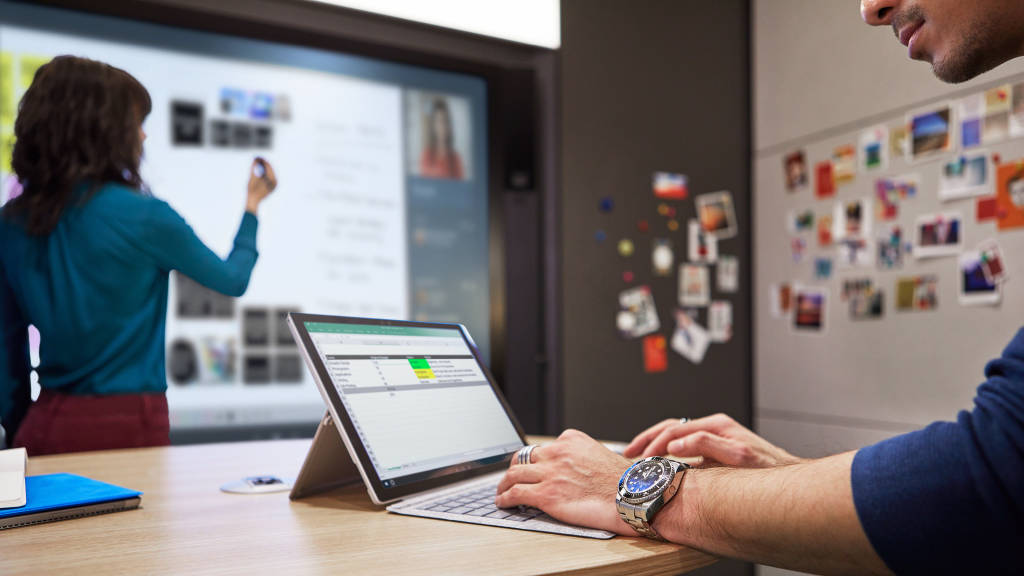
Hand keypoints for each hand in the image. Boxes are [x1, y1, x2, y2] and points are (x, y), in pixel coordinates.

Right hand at [246, 157, 276, 213]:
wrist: (253, 201)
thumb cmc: (252, 190)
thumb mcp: (252, 177)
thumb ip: (254, 168)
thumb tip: (255, 159)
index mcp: (272, 180)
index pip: (269, 167)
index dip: (263, 161)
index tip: (258, 156)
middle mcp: (275, 182)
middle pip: (270, 169)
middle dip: (263, 163)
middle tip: (257, 158)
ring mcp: (274, 185)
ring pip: (270, 173)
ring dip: (263, 167)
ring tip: (257, 162)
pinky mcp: (272, 186)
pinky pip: (269, 177)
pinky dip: (264, 173)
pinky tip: (259, 169)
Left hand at [495, 429, 635, 535]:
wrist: (633, 496)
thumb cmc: (622, 482)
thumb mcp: (599, 455)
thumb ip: (580, 458)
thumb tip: (571, 470)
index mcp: (570, 440)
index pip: (542, 448)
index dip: (533, 461)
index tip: (529, 468)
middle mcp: (557, 453)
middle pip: (523, 458)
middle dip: (514, 469)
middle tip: (510, 479)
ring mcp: (550, 473)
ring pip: (514, 474)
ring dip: (503, 484)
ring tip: (501, 492)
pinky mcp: (546, 495)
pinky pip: (515, 493)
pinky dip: (504, 498)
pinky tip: (503, 502)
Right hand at [624, 413, 802, 467]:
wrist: (788, 477)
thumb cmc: (770, 468)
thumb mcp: (739, 456)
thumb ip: (707, 445)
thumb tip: (676, 444)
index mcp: (716, 425)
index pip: (674, 429)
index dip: (653, 444)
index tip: (639, 459)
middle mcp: (713, 428)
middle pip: (669, 428)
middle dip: (646, 442)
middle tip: (628, 456)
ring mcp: (713, 437)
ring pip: (673, 436)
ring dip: (652, 445)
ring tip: (635, 457)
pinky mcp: (714, 449)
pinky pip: (682, 446)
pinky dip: (664, 453)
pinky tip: (658, 463)